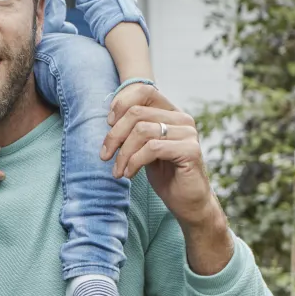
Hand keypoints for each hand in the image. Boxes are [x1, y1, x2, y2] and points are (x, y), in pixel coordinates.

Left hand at [103, 85, 218, 227]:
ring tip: (117, 170)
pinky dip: (134, 161)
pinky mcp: (190, 150)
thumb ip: (134, 130)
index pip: (144, 92)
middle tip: (105, 155)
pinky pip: (152, 148)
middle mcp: (182, 119)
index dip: (121, 104)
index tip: (109, 124)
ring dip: (123, 153)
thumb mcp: (144, 147)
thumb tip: (110, 117)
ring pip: (142, 130)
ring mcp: (188, 133)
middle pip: (137, 113)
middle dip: (114, 135)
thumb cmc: (165, 175)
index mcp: (172, 113)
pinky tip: (128, 174)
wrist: (188, 203)